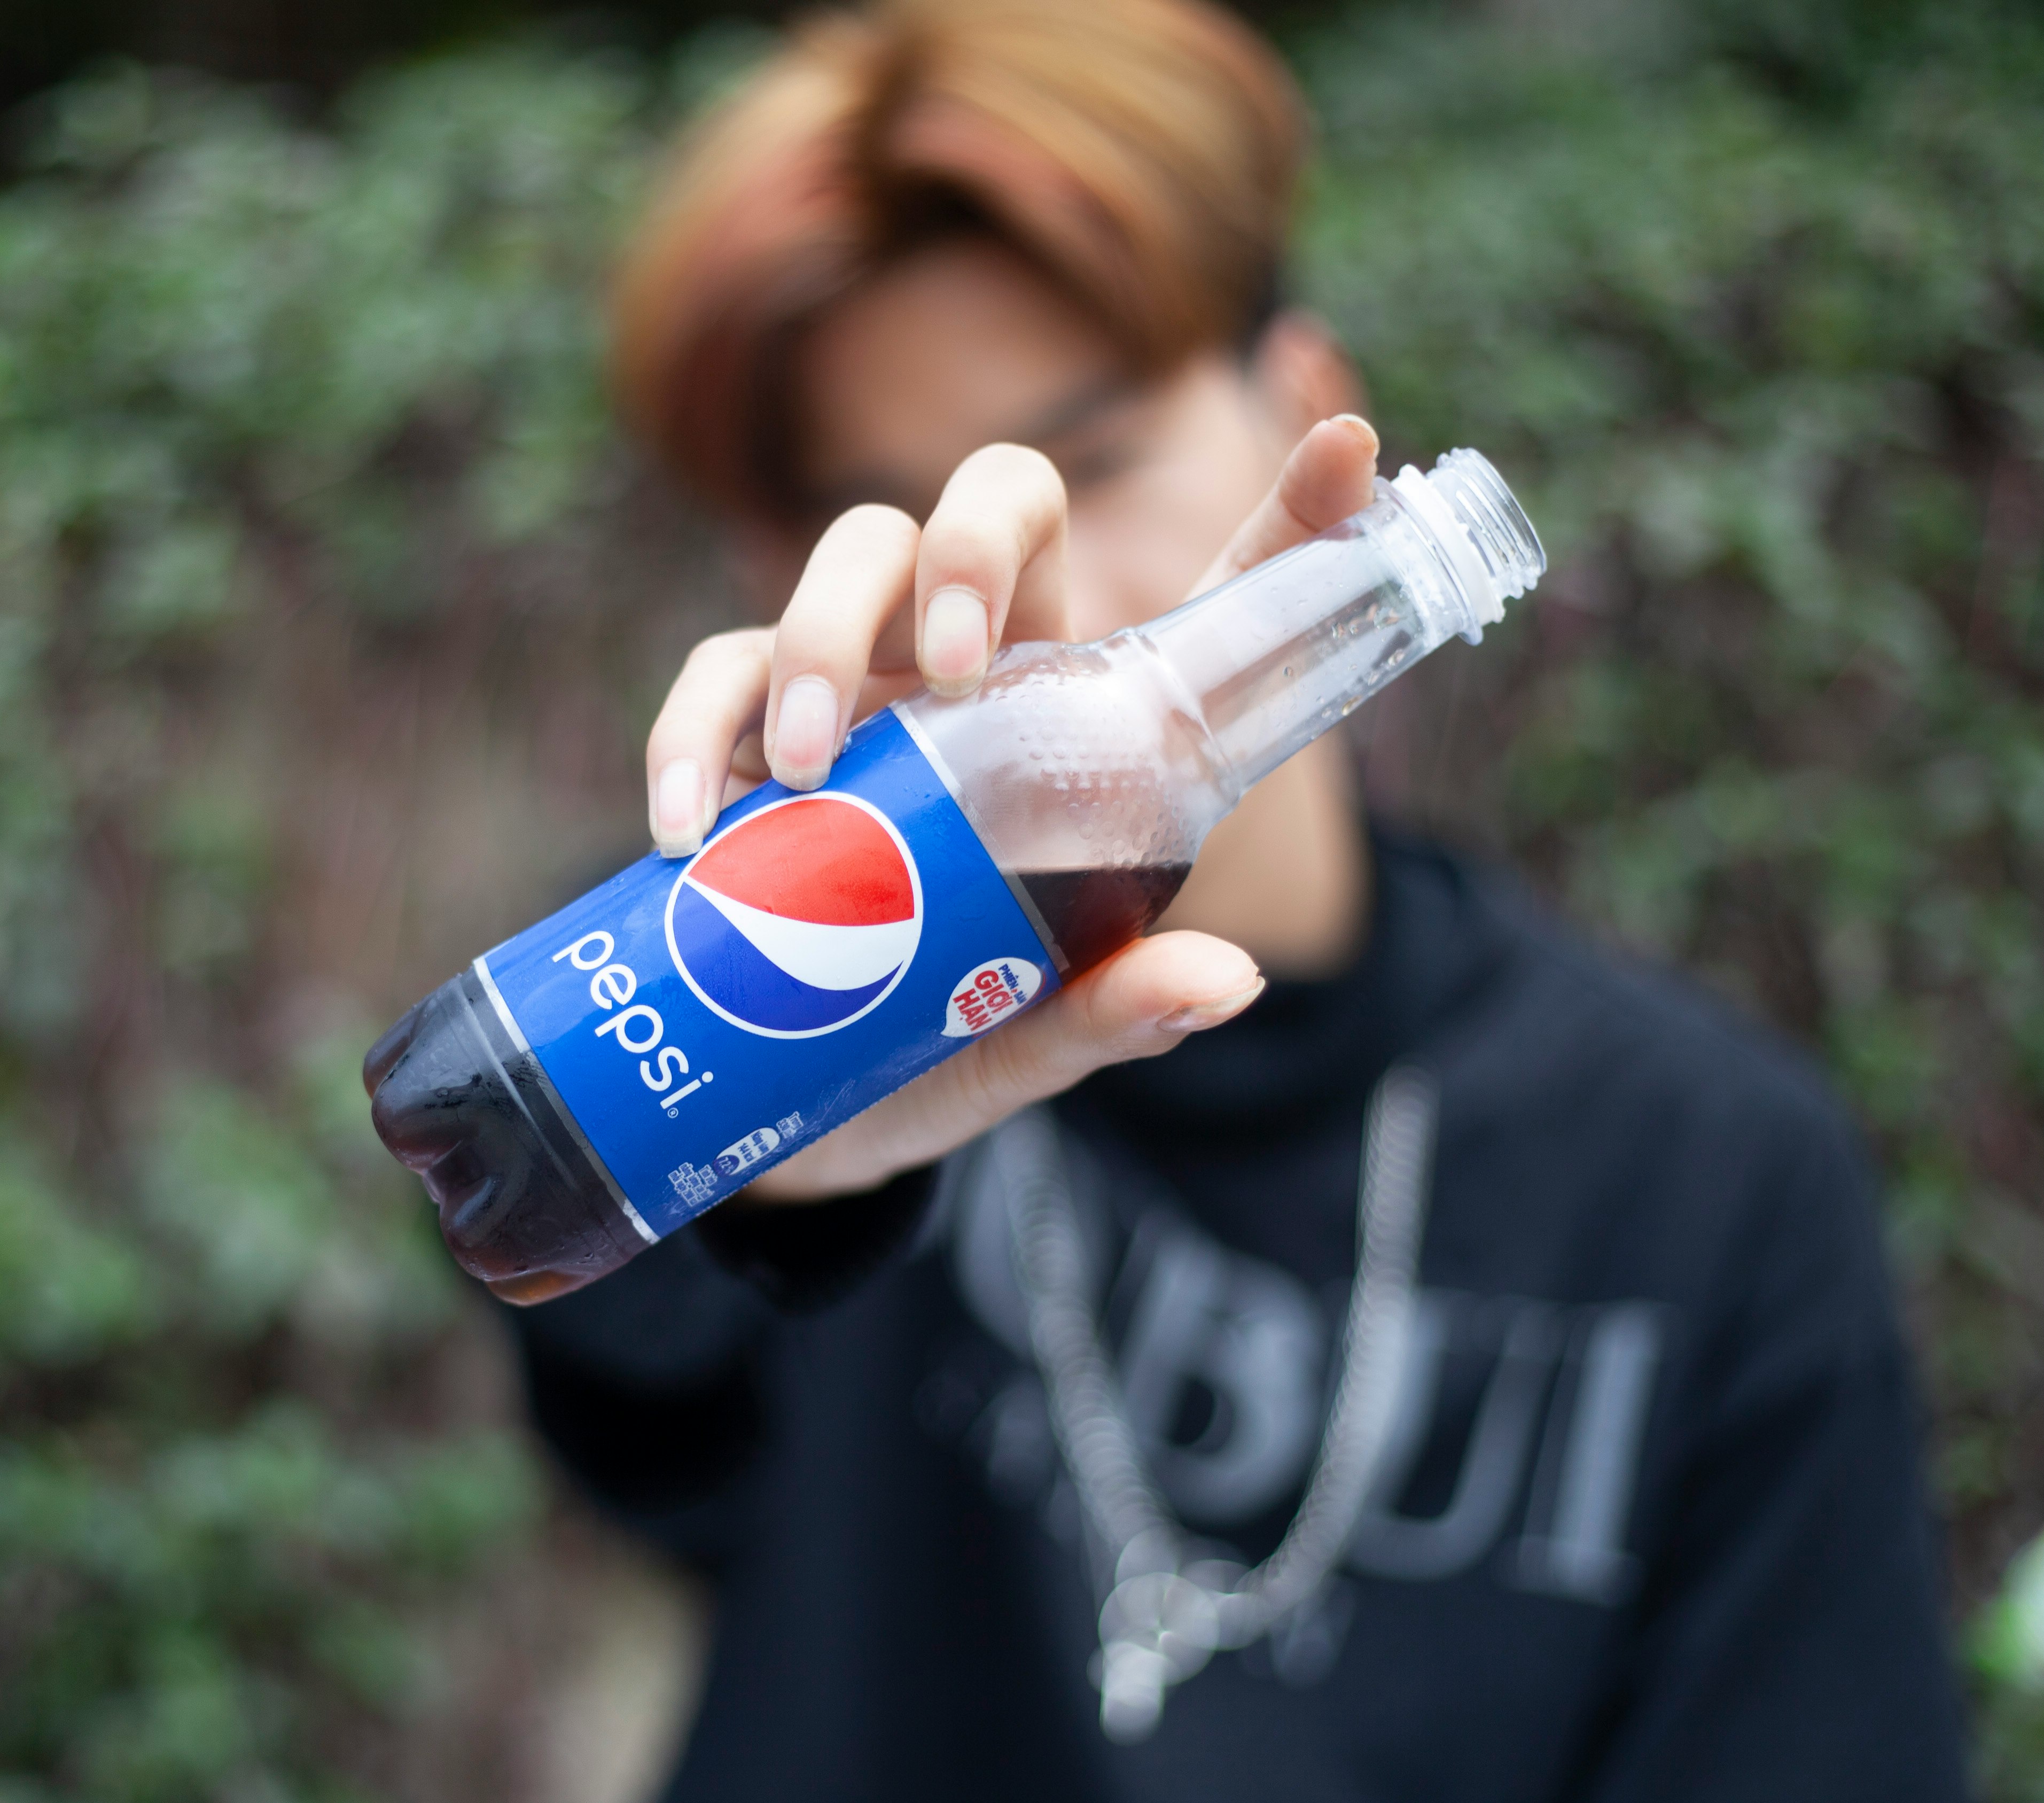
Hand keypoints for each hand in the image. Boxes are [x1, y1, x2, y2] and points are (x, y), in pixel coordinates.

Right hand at [643, 412, 1383, 1202]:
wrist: (791, 1115)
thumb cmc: (939, 1046)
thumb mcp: (1025, 1040)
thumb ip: (1113, 1011)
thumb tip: (1223, 980)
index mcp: (1090, 722)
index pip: (1207, 600)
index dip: (1289, 518)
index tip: (1354, 446)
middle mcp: (984, 672)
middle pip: (999, 503)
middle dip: (974, 542)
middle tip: (954, 661)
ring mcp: (863, 685)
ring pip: (853, 550)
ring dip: (822, 635)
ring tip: (809, 767)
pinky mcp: (752, 733)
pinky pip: (722, 674)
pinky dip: (696, 733)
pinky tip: (689, 822)